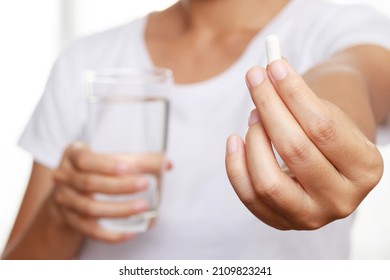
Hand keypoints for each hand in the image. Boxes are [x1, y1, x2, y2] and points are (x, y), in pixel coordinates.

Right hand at [50, 142, 169, 242]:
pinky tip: (131, 233)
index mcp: (73, 155)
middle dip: (120, 186)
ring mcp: (65, 201)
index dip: (106, 165)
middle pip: (90, 183)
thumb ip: (136, 159)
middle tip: (145, 184)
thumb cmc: (94, 169)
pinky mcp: (71, 221)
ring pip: (90, 209)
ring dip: (119, 209)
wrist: (67, 192)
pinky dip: (110, 235)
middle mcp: (64, 177)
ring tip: (143, 207)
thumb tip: (166, 163)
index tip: (129, 167)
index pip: (86, 159)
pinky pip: (90, 231)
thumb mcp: (107, 157)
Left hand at [225, 59, 382, 229]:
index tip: (273, 65)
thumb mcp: (326, 113)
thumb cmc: (326, 133)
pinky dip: (236, 165)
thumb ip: (298, 97)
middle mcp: (342, 199)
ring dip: (254, 138)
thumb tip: (264, 76)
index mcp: (365, 167)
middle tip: (254, 77)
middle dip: (269, 107)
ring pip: (267, 181)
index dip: (294, 93)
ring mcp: (311, 217)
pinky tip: (235, 139)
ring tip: (254, 114)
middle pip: (294, 150)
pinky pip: (249, 197)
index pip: (323, 126)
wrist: (327, 166)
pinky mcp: (282, 223)